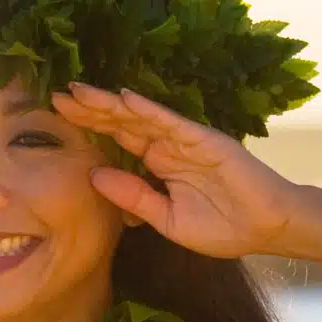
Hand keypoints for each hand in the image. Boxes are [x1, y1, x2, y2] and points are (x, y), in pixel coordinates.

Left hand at [51, 83, 301, 258]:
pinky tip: (124, 100)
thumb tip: (94, 175)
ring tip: (78, 92)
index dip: (89, 127)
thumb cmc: (222, 227)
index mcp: (158, 164)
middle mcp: (168, 147)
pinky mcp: (205, 141)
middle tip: (55, 95)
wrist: (266, 230)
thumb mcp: (165, 218)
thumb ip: (132, 197)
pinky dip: (148, 111)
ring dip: (110, 104)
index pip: (116, 140)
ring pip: (140, 118)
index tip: (57, 117)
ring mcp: (186, 141)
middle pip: (121, 123)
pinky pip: (171, 123)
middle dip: (90, 109)